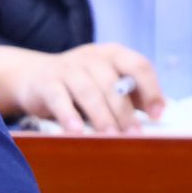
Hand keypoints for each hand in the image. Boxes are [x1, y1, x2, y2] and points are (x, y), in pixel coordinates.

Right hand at [10, 43, 164, 134]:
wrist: (33, 76)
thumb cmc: (81, 85)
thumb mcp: (108, 84)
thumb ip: (131, 96)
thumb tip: (158, 114)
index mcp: (114, 55)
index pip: (139, 66)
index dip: (151, 90)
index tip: (157, 114)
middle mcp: (92, 57)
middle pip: (112, 83)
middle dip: (124, 112)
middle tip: (133, 135)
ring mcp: (67, 68)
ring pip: (88, 92)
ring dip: (101, 116)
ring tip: (109, 138)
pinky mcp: (46, 82)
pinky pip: (59, 98)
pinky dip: (68, 115)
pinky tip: (76, 131)